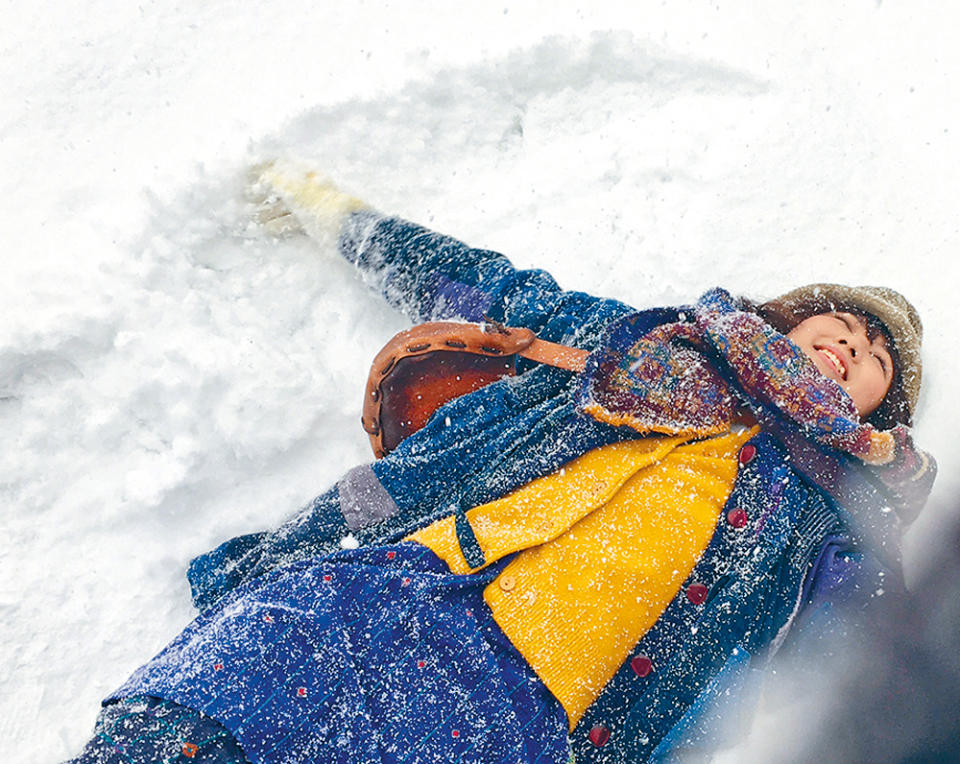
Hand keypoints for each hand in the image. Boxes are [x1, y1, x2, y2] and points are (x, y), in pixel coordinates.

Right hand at [247, 161, 368, 243]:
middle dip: (260, 194)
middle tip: (241, 200)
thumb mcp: (295, 190)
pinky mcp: (313, 225)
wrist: (348, 230)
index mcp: (305, 174)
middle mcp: (307, 188)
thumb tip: (262, 176)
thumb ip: (276, 181)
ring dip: (266, 212)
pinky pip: (292, 223)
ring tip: (248, 218)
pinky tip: (265, 230)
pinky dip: (278, 225)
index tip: (243, 174)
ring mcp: (310, 207)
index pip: (279, 166)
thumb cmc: (322, 205)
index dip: (260, 169)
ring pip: (284, 207)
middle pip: (280, 188)